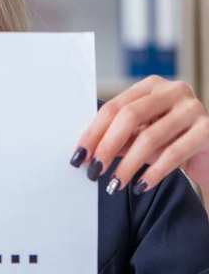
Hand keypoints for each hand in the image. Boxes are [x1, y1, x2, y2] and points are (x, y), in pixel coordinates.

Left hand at [69, 76, 208, 198]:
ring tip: (114, 184)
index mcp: (150, 86)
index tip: (78, 155)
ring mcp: (192, 108)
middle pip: (129, 116)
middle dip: (107, 146)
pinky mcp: (208, 129)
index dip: (93, 132)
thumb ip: (118, 139)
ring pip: (150, 137)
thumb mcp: (140, 136)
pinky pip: (173, 154)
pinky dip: (153, 173)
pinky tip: (140, 186)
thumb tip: (86, 154)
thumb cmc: (170, 142)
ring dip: (128, 165)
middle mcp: (172, 90)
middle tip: (94, 170)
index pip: (114, 107)